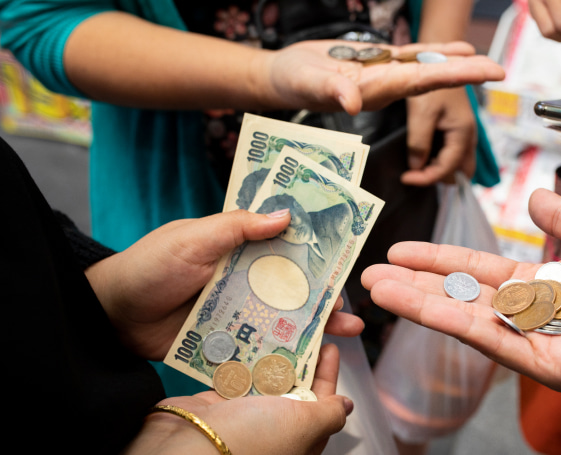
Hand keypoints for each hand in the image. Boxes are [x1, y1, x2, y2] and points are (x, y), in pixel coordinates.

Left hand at [86, 210, 363, 359]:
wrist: (112, 317)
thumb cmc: (149, 267)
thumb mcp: (193, 238)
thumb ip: (236, 226)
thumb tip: (285, 215)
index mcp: (237, 246)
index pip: (282, 242)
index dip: (313, 245)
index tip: (344, 248)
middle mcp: (243, 278)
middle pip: (292, 284)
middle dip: (325, 292)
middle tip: (350, 300)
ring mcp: (238, 310)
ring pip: (284, 316)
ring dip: (314, 323)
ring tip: (344, 331)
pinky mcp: (228, 339)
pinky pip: (262, 344)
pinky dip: (286, 351)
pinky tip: (309, 357)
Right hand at [126, 343, 351, 454]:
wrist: (189, 447)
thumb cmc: (253, 440)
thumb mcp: (304, 425)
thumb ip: (329, 413)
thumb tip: (347, 406)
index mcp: (300, 438)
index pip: (322, 403)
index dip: (327, 375)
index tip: (330, 346)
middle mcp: (274, 428)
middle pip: (294, 386)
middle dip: (300, 357)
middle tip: (304, 329)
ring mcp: (245, 415)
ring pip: (265, 378)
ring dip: (272, 354)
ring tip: (279, 325)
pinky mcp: (218, 403)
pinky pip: (236, 376)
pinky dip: (243, 358)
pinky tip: (250, 337)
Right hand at [266, 40, 504, 114]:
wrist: (283, 76)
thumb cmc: (292, 83)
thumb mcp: (308, 85)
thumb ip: (331, 91)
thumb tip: (353, 102)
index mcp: (377, 91)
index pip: (423, 83)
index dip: (455, 76)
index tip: (484, 74)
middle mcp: (387, 85)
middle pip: (433, 77)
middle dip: (466, 73)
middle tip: (499, 70)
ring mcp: (384, 73)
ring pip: (426, 66)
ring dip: (455, 63)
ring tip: (485, 59)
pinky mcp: (377, 62)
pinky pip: (412, 56)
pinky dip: (434, 52)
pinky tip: (456, 49)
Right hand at [363, 188, 560, 393]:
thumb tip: (537, 196)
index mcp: (541, 284)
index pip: (476, 270)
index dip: (438, 260)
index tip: (400, 251)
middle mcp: (532, 313)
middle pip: (462, 298)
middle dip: (415, 287)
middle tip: (369, 276)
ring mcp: (537, 341)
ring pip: (470, 321)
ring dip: (423, 306)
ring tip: (380, 290)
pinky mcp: (550, 366)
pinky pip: (499, 343)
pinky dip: (461, 325)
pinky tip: (428, 309)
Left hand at [401, 87, 476, 185]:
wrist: (442, 60)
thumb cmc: (433, 83)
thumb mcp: (421, 114)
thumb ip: (419, 144)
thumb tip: (416, 167)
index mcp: (462, 133)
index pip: (447, 169)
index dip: (426, 178)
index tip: (405, 178)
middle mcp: (469, 136)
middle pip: (461, 172)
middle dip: (438, 177)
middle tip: (414, 173)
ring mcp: (467, 132)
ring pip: (460, 163)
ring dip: (441, 168)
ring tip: (417, 163)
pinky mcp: (460, 127)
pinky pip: (456, 152)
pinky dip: (442, 158)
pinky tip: (424, 152)